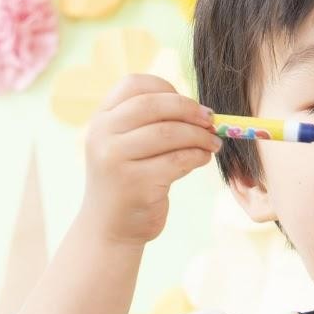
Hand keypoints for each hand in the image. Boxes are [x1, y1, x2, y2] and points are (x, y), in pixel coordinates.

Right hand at [77, 74, 219, 246]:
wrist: (108, 228)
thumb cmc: (127, 181)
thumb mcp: (125, 145)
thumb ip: (148, 122)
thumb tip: (199, 109)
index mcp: (101, 120)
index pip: (133, 85)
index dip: (166, 87)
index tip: (187, 104)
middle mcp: (102, 136)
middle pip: (154, 105)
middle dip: (189, 109)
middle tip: (211, 120)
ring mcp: (115, 159)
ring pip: (169, 132)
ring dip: (199, 136)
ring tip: (212, 143)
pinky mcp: (135, 183)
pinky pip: (178, 160)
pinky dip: (197, 157)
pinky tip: (202, 159)